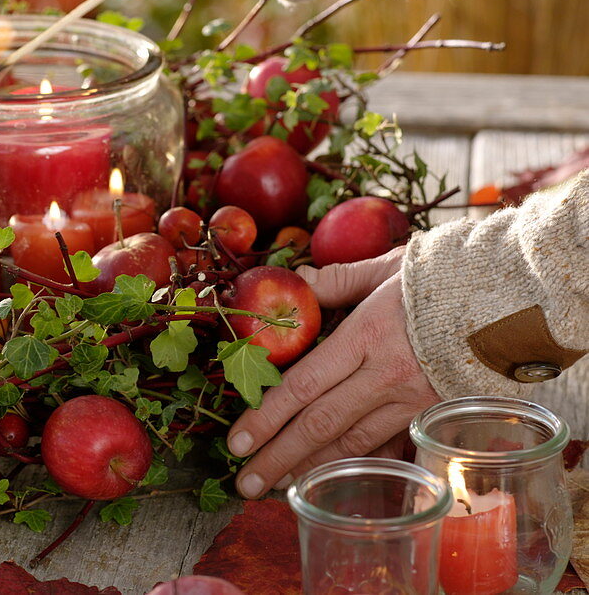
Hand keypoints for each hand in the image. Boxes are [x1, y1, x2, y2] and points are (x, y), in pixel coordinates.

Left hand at [225, 248, 439, 497]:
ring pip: (355, 444)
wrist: (517, 299)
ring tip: (280, 487)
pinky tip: (335, 479)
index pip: (304, 386)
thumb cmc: (444, 278)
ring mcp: (415, 401)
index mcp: (367, 336)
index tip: (237, 440)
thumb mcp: (386, 268)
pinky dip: (362, 466)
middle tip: (246, 484)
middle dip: (279, 457)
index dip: (267, 416)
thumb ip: (337, 280)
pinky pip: (393, 448)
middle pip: (322, 425)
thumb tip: (295, 282)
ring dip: (314, 469)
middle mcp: (387, 376)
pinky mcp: (437, 415)